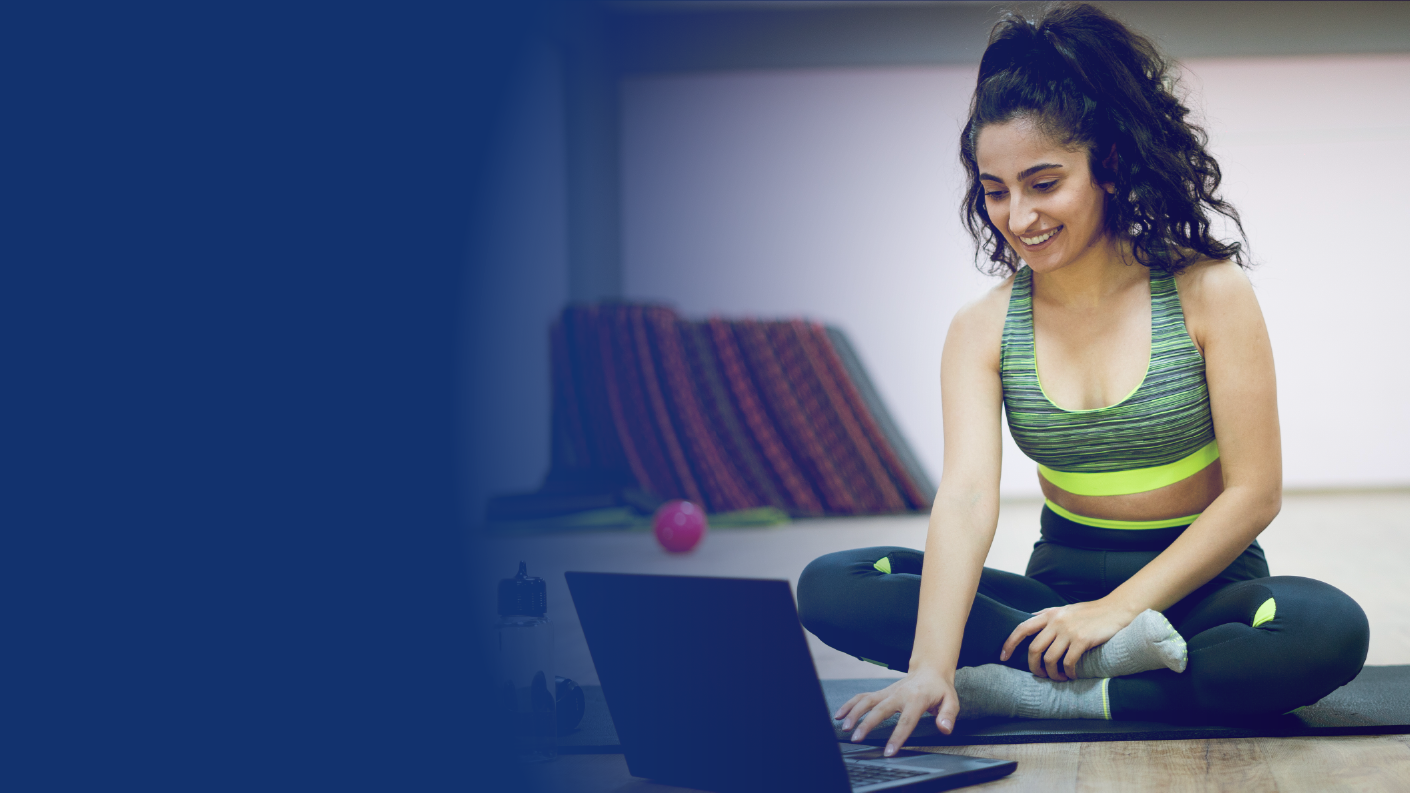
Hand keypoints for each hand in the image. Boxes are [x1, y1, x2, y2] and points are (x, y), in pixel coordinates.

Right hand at [832, 666, 958, 756]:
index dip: (897, 737)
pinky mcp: (881, 692)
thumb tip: (944, 728)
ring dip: (854, 713)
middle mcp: (899, 694)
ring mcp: (888, 692)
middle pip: (880, 710)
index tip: (889, 750)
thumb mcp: (951, 701)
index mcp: (916, 699)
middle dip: (867, 724)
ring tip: (845, 727)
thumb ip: (948, 716)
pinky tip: (840, 714)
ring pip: (867, 700)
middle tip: (857, 738)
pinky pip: (863, 697)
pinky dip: (850, 704)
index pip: (906, 721)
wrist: (929, 670)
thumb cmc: (940, 689)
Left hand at [1000, 600, 1133, 680]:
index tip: (1003, 657)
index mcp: (1049, 614)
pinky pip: (1068, 662)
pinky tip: (1072, 675)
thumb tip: (1030, 616)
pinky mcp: (1083, 640)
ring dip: (1052, 674)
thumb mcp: (1065, 608)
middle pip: (1034, 649)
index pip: (1022, 628)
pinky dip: (1068, 673)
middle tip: (1040, 675)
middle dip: (1034, 667)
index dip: (1010, 644)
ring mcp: (1069, 631)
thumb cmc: (1090, 611)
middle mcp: (1056, 622)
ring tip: (1059, 678)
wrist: (1116, 609)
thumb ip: (1047, 613)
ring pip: (1050, 659)